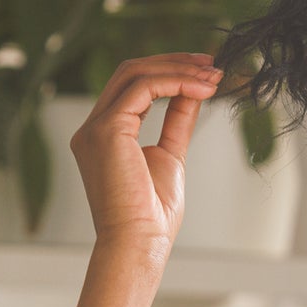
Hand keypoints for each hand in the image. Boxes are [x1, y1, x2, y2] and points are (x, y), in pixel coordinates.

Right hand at [68, 51, 224, 252]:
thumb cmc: (152, 215)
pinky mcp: (106, 130)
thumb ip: (176, 122)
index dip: (169, 73)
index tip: (205, 72)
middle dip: (174, 63)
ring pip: (135, 74)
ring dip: (179, 69)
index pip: (133, 87)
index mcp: (104, 135)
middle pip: (130, 73)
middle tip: (212, 63)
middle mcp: (92, 127)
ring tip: (213, 74)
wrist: (139, 243)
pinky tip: (202, 88)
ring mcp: (95, 127)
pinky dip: (175, 83)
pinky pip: (142, 88)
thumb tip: (194, 92)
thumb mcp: (170, 156)